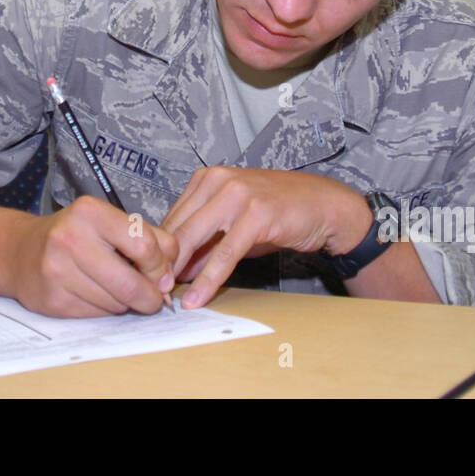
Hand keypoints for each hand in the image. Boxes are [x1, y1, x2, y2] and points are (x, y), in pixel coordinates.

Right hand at [10, 196, 178, 317]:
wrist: (21, 252)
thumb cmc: (76, 236)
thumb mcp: (111, 223)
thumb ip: (150, 239)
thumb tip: (168, 277)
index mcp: (91, 212)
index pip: (144, 244)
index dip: (160, 266)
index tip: (161, 274)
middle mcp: (70, 237)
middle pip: (131, 282)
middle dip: (150, 296)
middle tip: (153, 297)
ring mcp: (57, 270)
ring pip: (117, 303)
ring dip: (127, 303)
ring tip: (117, 288)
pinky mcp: (53, 299)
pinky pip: (98, 314)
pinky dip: (107, 310)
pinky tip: (97, 295)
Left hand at [161, 166, 366, 308]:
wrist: (324, 205)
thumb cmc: (280, 212)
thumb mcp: (235, 224)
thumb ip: (206, 242)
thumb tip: (179, 270)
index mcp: (208, 178)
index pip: (172, 217)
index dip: (159, 250)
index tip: (150, 276)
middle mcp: (218, 180)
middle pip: (178, 228)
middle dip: (163, 263)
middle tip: (152, 291)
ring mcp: (237, 195)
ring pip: (195, 239)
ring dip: (179, 272)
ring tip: (167, 297)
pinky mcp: (255, 214)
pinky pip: (224, 253)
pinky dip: (208, 279)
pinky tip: (198, 297)